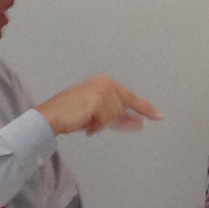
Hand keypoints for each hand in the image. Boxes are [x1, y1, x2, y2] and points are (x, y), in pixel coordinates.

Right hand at [37, 75, 162, 135]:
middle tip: (94, 123)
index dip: (145, 108)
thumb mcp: (98, 114)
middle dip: (113, 121)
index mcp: (105, 82)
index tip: (159, 116)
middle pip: (122, 110)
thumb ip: (118, 116)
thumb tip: (139, 123)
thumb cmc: (69, 114)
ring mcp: (102, 90)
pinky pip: (107, 120)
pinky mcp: (98, 100)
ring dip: (101, 123)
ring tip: (85, 120)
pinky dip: (97, 125)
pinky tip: (86, 123)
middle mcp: (105, 83)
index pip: (130, 97)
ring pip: (115, 116)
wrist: (49, 116)